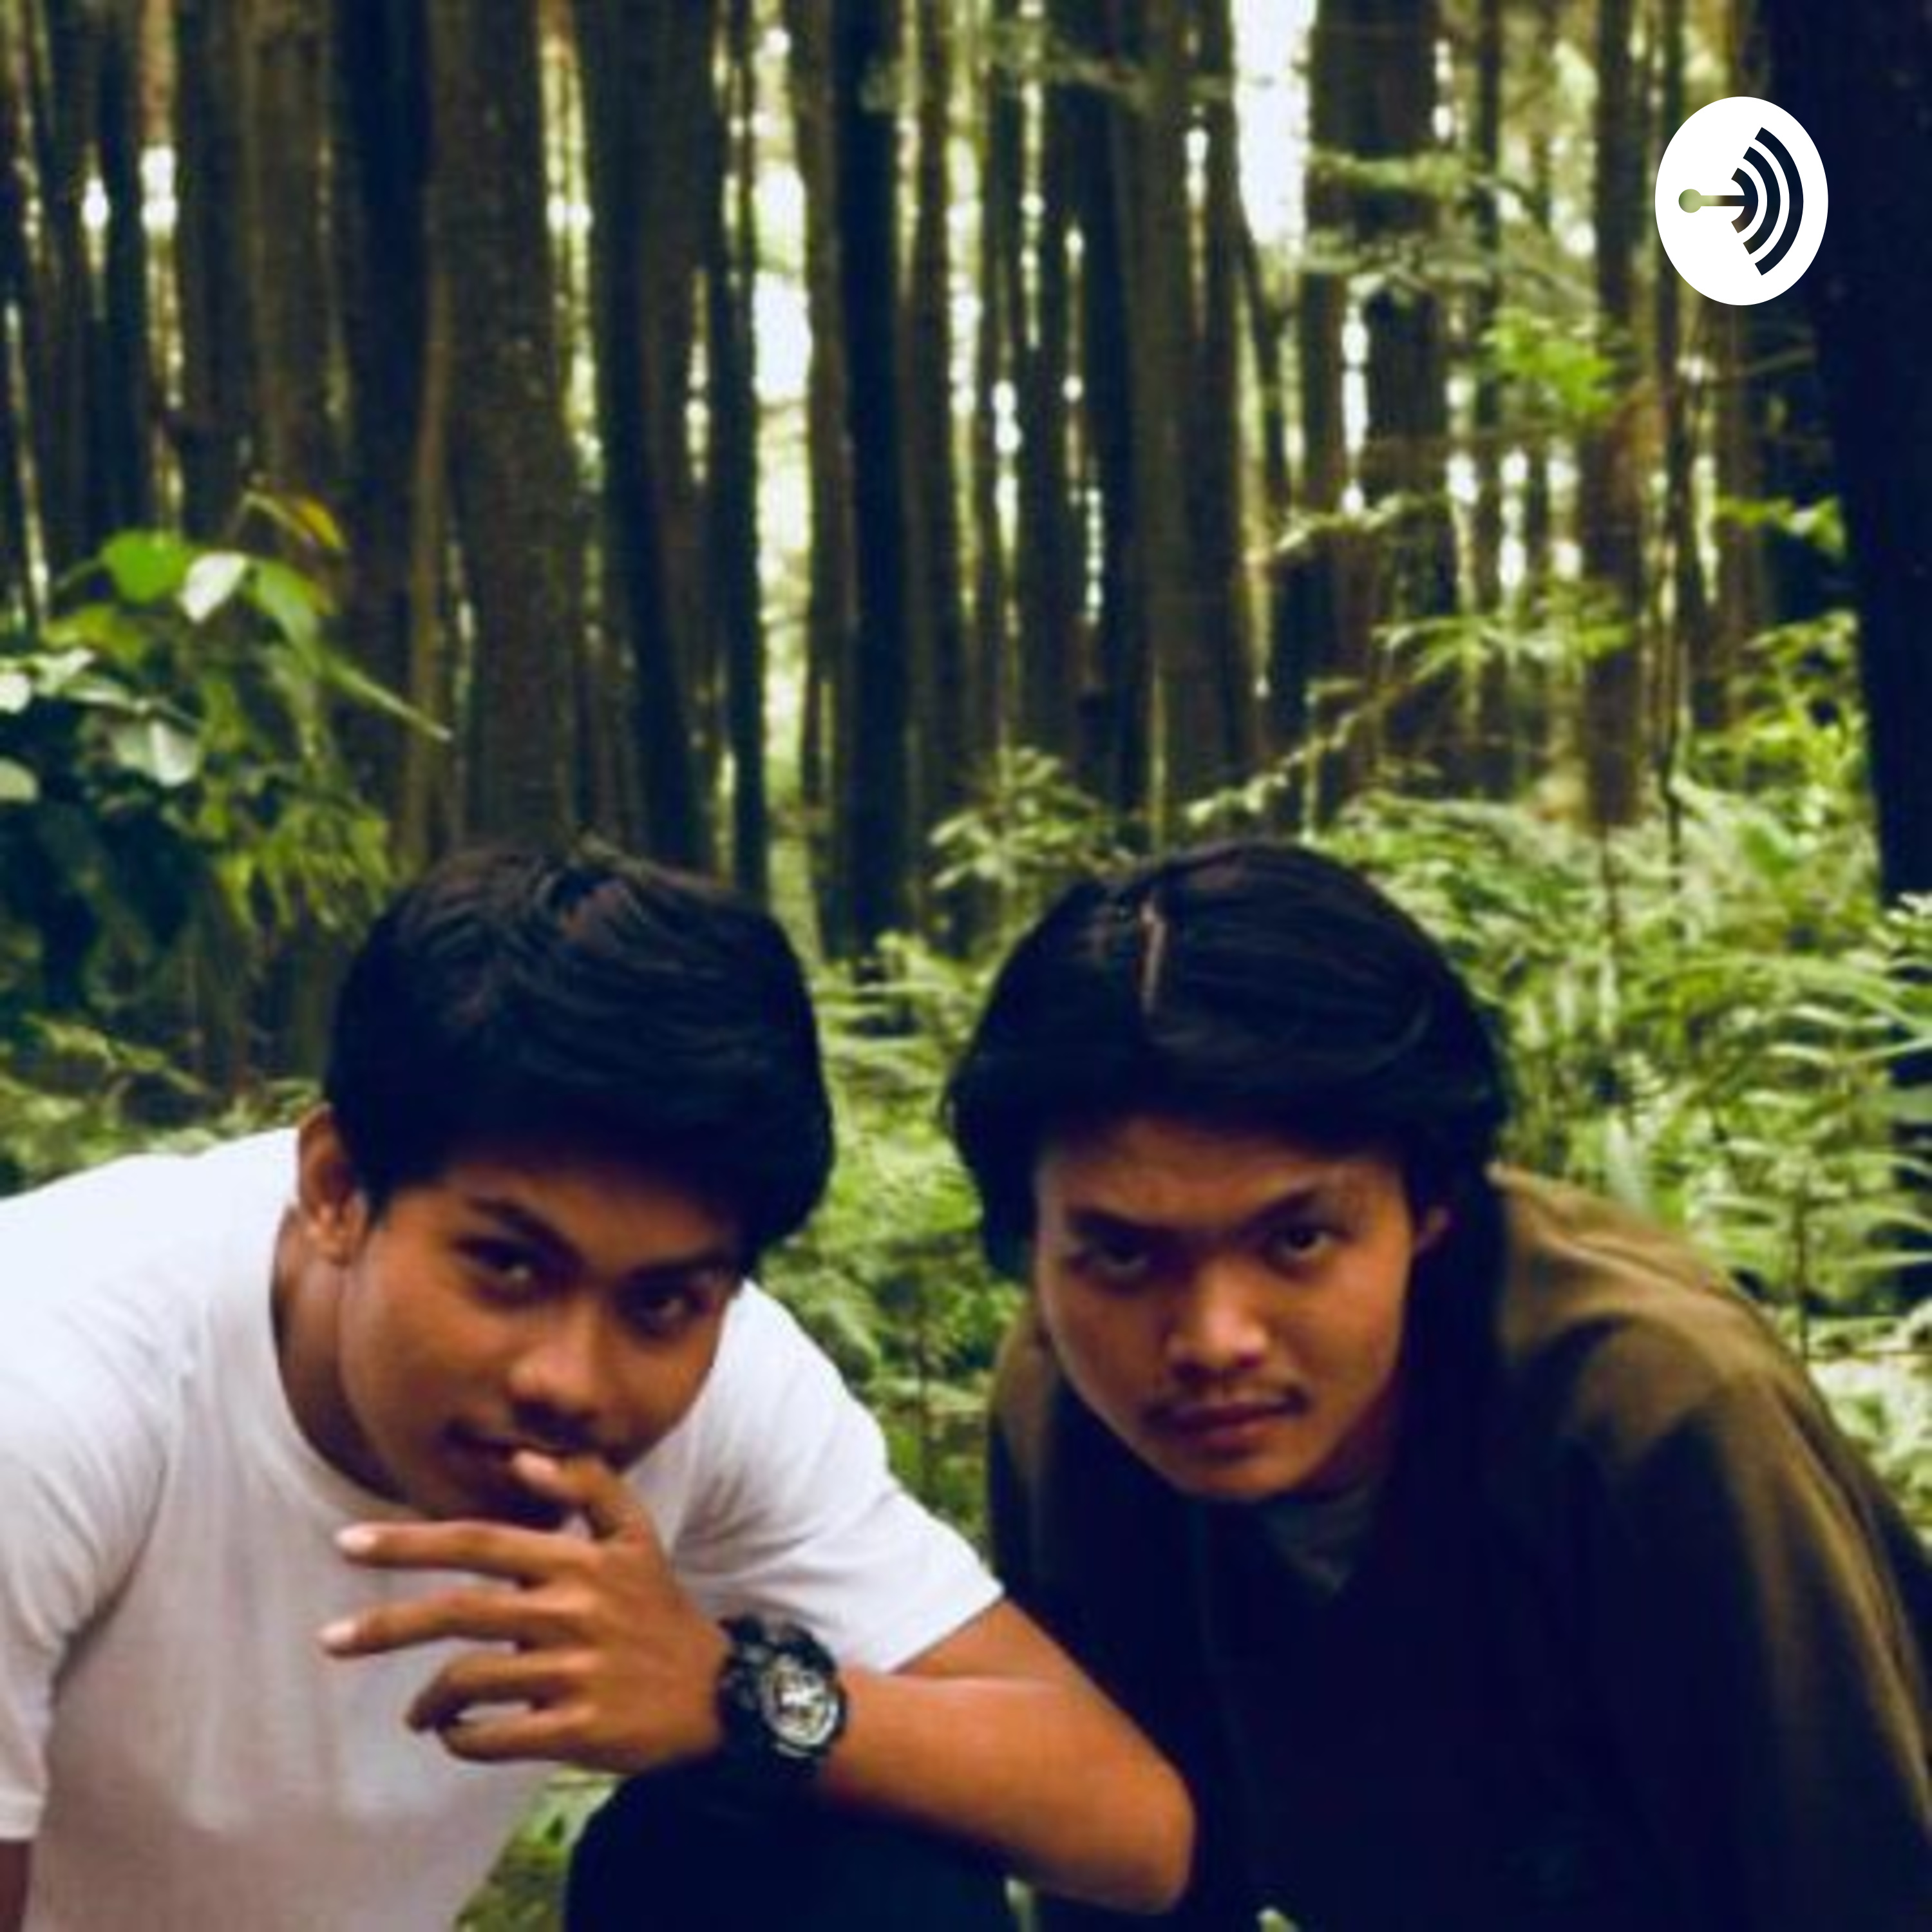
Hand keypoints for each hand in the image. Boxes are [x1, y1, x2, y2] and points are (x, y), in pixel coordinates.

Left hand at [319, 1452, 728, 1773]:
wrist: (717, 1693)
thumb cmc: (659, 1609)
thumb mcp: (636, 1534)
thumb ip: (588, 1485)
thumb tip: (521, 1459)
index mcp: (578, 1561)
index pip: (479, 1542)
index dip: (410, 1541)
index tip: (348, 1542)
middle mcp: (573, 1611)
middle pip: (459, 1611)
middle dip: (384, 1625)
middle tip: (329, 1639)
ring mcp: (576, 1671)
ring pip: (471, 1680)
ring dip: (428, 1701)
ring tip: (418, 1713)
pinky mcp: (579, 1729)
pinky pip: (497, 1738)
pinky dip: (463, 1740)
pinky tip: (455, 1736)